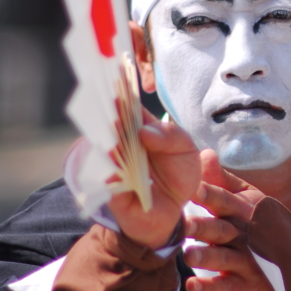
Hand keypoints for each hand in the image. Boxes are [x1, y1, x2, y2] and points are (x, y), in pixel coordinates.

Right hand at [108, 109, 201, 249]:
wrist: (174, 212)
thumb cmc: (178, 175)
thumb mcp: (185, 150)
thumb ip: (171, 136)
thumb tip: (144, 131)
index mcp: (140, 129)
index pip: (127, 108)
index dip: (121, 95)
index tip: (115, 79)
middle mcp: (123, 144)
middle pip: (111, 125)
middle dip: (110, 113)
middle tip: (111, 100)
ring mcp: (114, 166)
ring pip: (105, 149)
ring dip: (108, 139)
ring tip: (113, 125)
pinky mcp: (111, 191)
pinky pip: (106, 179)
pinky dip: (109, 169)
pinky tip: (113, 159)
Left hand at [182, 150, 278, 290]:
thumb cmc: (265, 225)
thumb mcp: (250, 199)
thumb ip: (223, 180)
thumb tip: (203, 152)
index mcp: (244, 212)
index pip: (225, 201)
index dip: (209, 195)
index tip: (192, 188)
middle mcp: (244, 236)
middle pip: (222, 230)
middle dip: (203, 227)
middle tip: (183, 224)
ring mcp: (245, 262)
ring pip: (223, 259)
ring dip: (206, 257)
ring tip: (188, 256)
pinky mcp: (243, 287)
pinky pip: (225, 288)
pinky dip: (210, 288)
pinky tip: (193, 286)